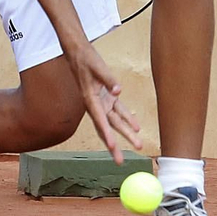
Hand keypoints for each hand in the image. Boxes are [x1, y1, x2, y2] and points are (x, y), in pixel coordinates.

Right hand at [62, 41, 142, 159]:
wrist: (79, 53)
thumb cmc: (86, 60)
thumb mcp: (97, 67)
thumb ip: (108, 79)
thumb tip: (118, 91)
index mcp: (90, 100)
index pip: (100, 121)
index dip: (107, 135)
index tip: (113, 147)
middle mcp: (96, 105)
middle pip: (107, 128)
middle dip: (114, 145)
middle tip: (121, 162)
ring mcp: (102, 101)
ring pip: (115, 122)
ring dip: (126, 133)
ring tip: (137, 145)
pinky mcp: (107, 96)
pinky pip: (119, 110)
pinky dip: (127, 118)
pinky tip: (136, 126)